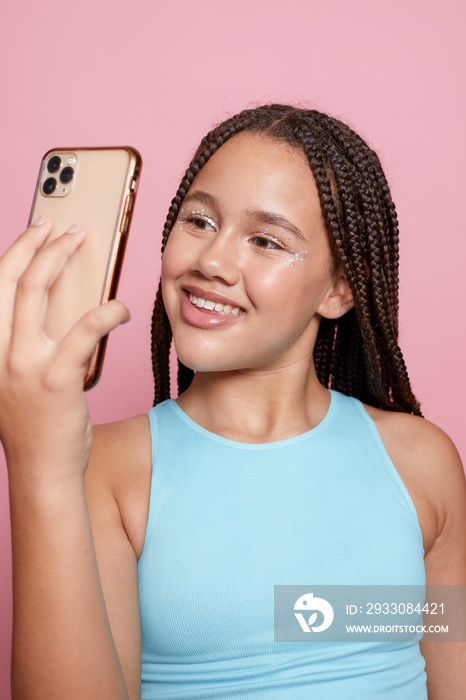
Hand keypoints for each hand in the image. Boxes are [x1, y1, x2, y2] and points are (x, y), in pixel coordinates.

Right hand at [0, 217, 129, 484]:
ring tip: (81, 244)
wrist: (43, 469)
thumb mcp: (18, 376)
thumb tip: (58, 302)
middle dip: (38, 244)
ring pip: (36, 292)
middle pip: (12, 279)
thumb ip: (26, 341)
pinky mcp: (55, 379)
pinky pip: (83, 330)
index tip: (38, 231)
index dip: (18, 251)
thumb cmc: (36, 422)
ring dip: (60, 259)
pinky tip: (120, 308)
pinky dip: (106, 312)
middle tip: (65, 229)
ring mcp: (23, 364)